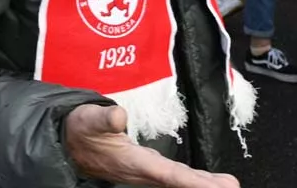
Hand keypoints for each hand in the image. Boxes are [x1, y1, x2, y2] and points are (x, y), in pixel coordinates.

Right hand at [65, 104, 238, 187]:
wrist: (68, 143)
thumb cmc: (80, 129)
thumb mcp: (88, 119)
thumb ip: (103, 117)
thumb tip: (119, 115)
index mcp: (133, 162)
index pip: (168, 174)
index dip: (192, 182)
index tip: (215, 187)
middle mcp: (143, 171)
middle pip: (179, 182)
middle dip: (205, 187)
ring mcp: (146, 171)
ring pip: (179, 181)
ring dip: (203, 184)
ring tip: (228, 186)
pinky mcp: (148, 168)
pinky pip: (176, 177)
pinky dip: (193, 180)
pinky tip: (206, 181)